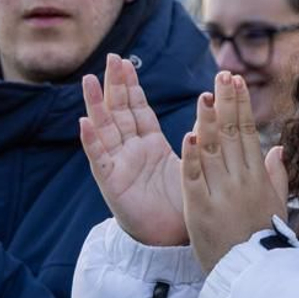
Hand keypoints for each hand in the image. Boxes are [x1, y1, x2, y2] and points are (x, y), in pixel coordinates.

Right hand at [80, 53, 187, 245]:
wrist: (174, 240)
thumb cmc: (183, 204)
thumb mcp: (193, 162)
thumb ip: (200, 136)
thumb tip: (214, 107)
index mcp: (149, 145)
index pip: (137, 109)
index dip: (131, 86)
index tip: (126, 62)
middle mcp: (130, 151)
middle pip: (118, 112)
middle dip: (114, 85)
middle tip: (110, 57)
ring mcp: (119, 165)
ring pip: (104, 129)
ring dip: (96, 105)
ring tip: (88, 80)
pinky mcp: (112, 184)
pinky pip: (100, 160)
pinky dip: (91, 141)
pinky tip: (84, 123)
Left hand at [182, 71, 288, 273]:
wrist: (254, 274)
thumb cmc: (266, 241)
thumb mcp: (277, 206)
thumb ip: (276, 175)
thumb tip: (277, 149)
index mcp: (258, 178)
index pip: (247, 133)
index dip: (240, 106)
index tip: (236, 83)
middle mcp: (241, 181)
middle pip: (231, 135)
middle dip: (227, 103)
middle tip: (223, 75)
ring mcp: (221, 195)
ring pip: (212, 151)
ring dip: (207, 121)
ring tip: (205, 95)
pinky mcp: (201, 210)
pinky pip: (195, 180)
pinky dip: (192, 158)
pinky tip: (189, 136)